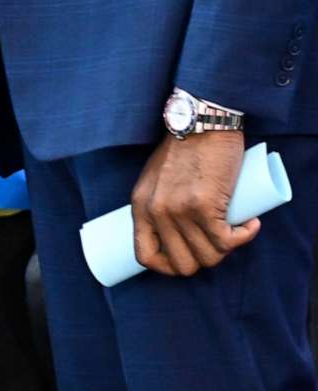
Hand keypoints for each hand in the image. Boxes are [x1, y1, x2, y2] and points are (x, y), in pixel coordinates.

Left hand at [132, 128, 257, 276]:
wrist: (199, 123)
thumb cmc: (183, 149)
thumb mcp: (156, 180)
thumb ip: (158, 203)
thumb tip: (175, 234)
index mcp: (140, 207)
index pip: (145, 255)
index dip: (168, 268)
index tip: (189, 259)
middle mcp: (156, 212)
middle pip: (183, 263)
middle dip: (205, 260)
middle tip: (219, 242)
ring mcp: (179, 211)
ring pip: (209, 255)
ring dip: (228, 249)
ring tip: (235, 230)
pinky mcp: (204, 206)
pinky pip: (227, 240)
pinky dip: (244, 237)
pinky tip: (249, 226)